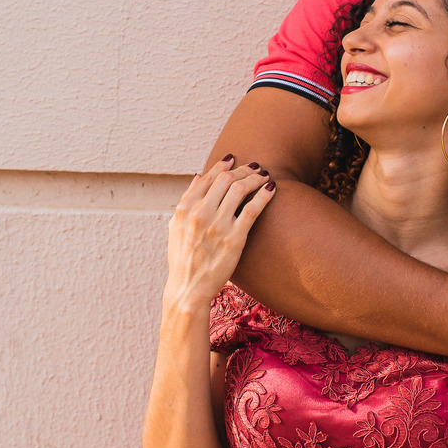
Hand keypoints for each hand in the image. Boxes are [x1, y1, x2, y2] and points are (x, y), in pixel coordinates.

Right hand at [163, 155, 275, 311]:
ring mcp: (217, 225)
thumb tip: (199, 176)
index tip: (234, 159)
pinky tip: (271, 188)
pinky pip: (252, 209)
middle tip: (255, 167)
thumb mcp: (176, 226)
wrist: (189, 287)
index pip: (208, 177)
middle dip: (243, 169)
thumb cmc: (183, 258)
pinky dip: (263, 195)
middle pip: (226, 179)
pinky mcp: (234, 238)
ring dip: (255, 178)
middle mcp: (200, 213)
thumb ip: (186, 199)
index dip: (223, 165)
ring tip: (264, 176)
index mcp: (184, 208)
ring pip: (240, 189)